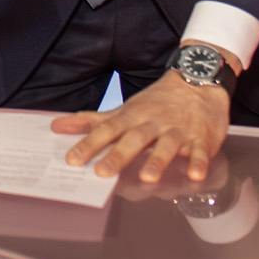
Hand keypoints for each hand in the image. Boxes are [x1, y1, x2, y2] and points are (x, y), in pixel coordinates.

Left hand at [53, 65, 232, 182]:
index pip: (107, 131)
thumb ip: (92, 121)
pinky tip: (195, 175)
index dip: (90, 144)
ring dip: (157, 160)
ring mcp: (178, 130)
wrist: (196, 81)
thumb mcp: (123, 109)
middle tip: (102, 172)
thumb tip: (57, 126)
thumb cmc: (155, 102)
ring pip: (167, 145)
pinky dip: (198, 162)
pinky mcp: (201, 138)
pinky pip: (200, 151)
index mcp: (132, 116)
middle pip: (134, 139)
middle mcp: (153, 123)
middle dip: (118, 155)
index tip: (73, 159)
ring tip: (147, 177)